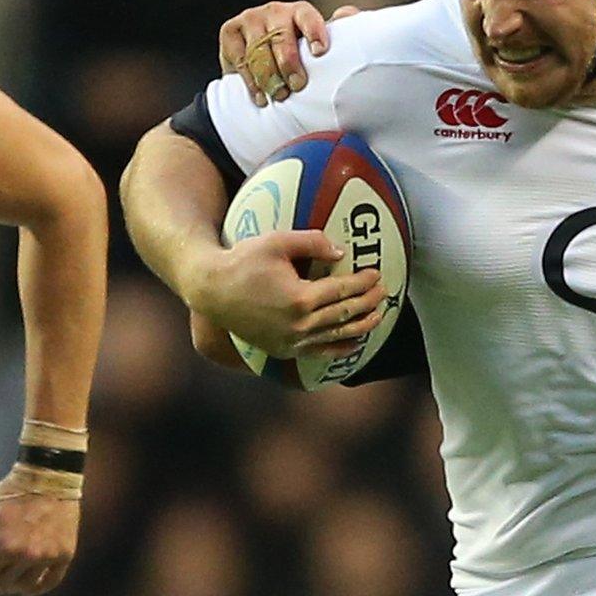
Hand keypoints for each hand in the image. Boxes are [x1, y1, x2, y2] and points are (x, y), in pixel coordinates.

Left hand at [0, 470, 79, 595]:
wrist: (48, 477)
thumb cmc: (11, 494)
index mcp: (4, 546)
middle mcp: (27, 555)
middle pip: (3, 584)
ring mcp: (48, 557)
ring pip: (25, 587)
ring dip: (15, 583)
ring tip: (13, 571)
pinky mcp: (65, 555)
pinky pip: (50, 583)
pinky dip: (38, 587)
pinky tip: (30, 583)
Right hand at [188, 229, 386, 358]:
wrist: (212, 291)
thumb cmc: (243, 261)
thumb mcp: (277, 242)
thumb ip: (312, 242)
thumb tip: (341, 252)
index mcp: (300, 298)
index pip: (342, 291)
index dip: (363, 282)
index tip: (376, 274)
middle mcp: (298, 325)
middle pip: (344, 313)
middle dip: (369, 302)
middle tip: (384, 291)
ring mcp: (291, 341)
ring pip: (336, 336)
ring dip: (361, 326)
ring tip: (378, 316)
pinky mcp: (283, 350)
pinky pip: (319, 353)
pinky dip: (340, 348)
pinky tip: (355, 343)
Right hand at [216, 0, 359, 106]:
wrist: (260, 62)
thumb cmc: (298, 55)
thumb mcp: (318, 45)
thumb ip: (338, 32)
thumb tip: (347, 15)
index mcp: (299, 12)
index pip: (307, 17)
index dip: (314, 32)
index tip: (320, 52)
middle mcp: (274, 11)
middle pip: (280, 37)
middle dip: (289, 64)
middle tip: (297, 85)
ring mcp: (251, 19)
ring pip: (258, 49)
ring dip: (269, 76)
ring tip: (279, 95)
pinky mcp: (230, 31)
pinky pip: (239, 58)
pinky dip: (250, 80)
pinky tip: (260, 96)